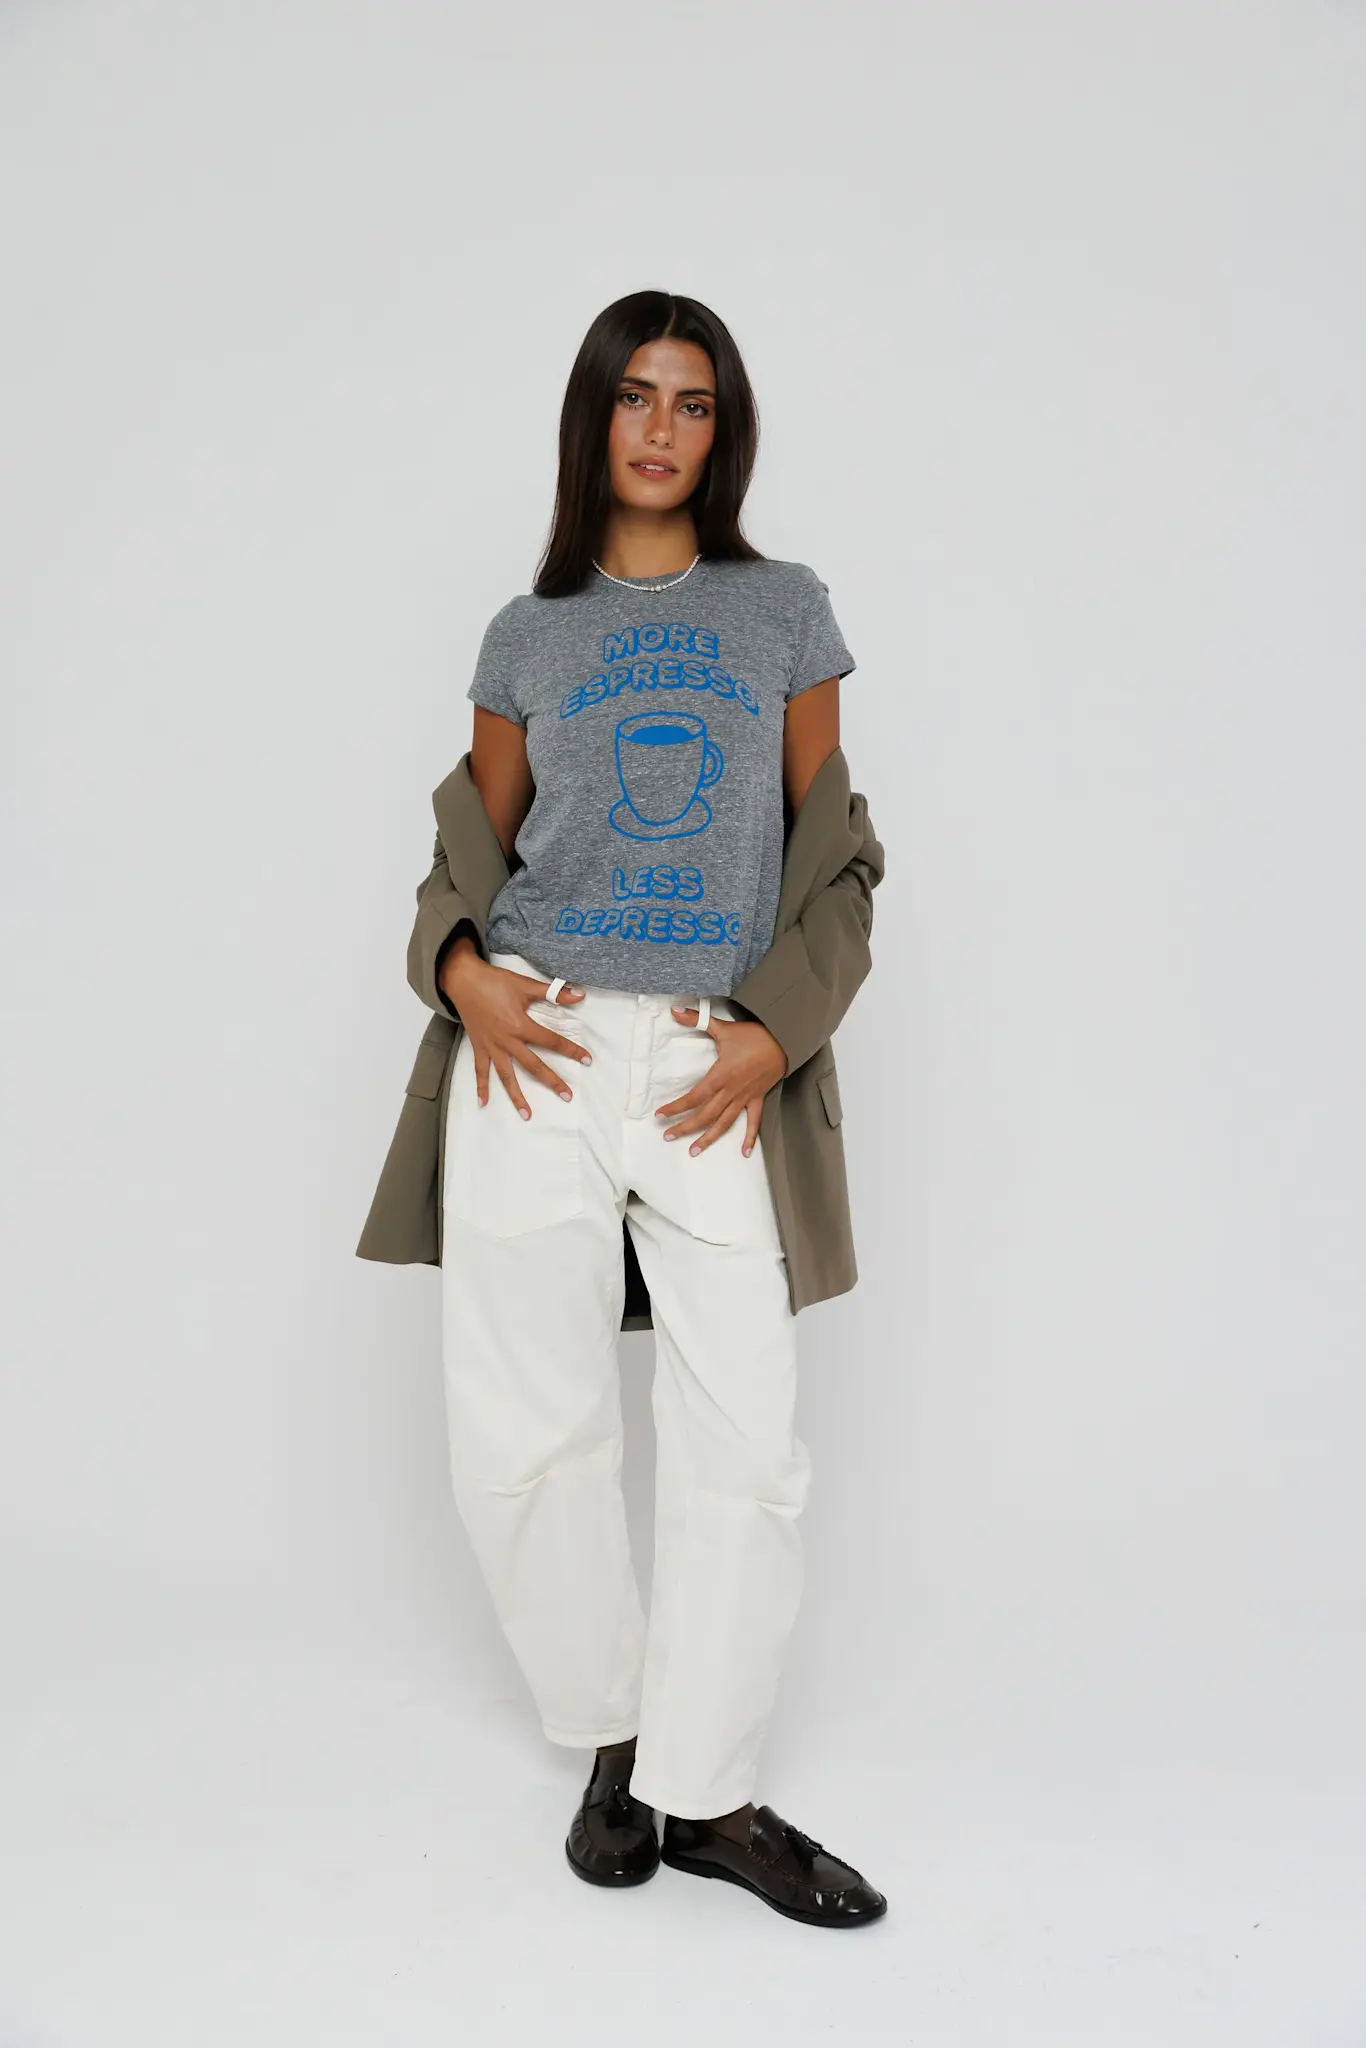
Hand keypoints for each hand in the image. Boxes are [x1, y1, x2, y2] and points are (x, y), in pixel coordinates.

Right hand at [438, 935, 590, 1117]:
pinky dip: (481, 1086)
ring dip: (517, 1096)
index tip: (586, 1060)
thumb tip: (579, 995)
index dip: (571, 1050)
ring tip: (527, 1114)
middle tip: (567, 1096)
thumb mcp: (526, 985)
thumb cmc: (494, 981)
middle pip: (533, 1065)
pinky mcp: (479, 1047)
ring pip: (507, 1075)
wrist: (463, 980)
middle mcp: (507, 1040)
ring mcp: (492, 1046)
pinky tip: (484, 1102)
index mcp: (521, 1025)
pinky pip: (480, 1071)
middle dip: (551, 1081)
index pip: (552, 1041)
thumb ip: (553, 993)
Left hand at [655, 1007, 787, 1157]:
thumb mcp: (724, 1028)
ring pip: (724, 1123)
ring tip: (694, 1151)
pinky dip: (748, 1137)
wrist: (785, 1041)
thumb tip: (675, 1010)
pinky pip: (753, 1122)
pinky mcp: (757, 1099)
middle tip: (668, 1136)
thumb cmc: (754, 1035)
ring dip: (708, 1138)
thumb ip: (697, 1020)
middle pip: (705, 1115)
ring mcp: (745, 1097)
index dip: (676, 1107)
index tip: (661, 1114)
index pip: (694, 1096)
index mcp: (721, 1076)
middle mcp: (731, 1091)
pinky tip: (744, 1152)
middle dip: (685, 1127)